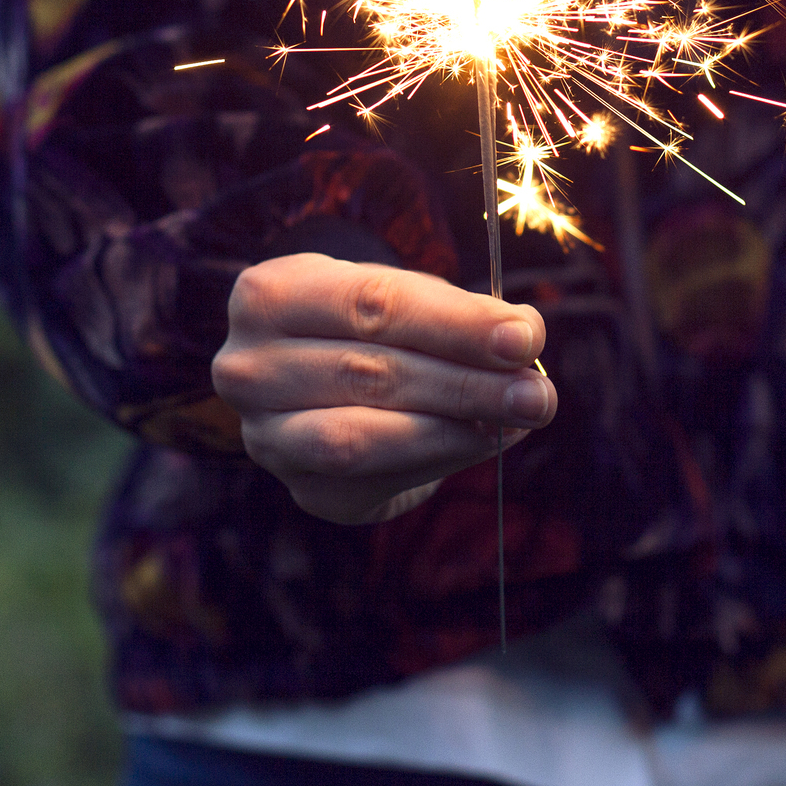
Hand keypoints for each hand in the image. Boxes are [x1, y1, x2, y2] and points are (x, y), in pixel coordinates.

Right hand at [215, 253, 555, 524]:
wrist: (320, 381)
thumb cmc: (369, 325)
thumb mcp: (406, 298)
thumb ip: (460, 313)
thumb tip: (523, 337)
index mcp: (268, 295)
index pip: (371, 305)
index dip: (454, 324)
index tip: (524, 338)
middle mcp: (248, 368)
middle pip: (369, 372)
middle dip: (467, 383)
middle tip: (538, 392)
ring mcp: (265, 436)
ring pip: (360, 436)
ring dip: (453, 429)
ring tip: (521, 418)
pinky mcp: (302, 490)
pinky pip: (374, 481)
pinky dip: (438, 461)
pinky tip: (486, 442)